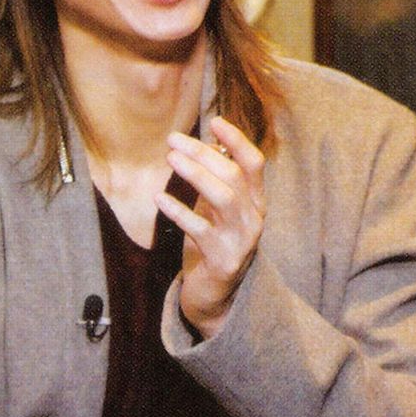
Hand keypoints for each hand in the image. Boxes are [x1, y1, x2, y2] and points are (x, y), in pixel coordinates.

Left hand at [155, 115, 264, 338]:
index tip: (214, 122)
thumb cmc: (215, 242)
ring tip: (170, 159)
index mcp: (256, 202)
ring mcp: (240, 240)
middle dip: (202, 154)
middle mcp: (254, 219)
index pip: (254, 163)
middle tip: (172, 140)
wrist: (217, 294)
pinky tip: (159, 198)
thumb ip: (218, 180)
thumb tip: (207, 144)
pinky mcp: (222, 260)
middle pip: (232, 176)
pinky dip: (178, 211)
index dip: (237, 141)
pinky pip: (199, 230)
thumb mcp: (220, 209)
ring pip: (223, 198)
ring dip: (196, 174)